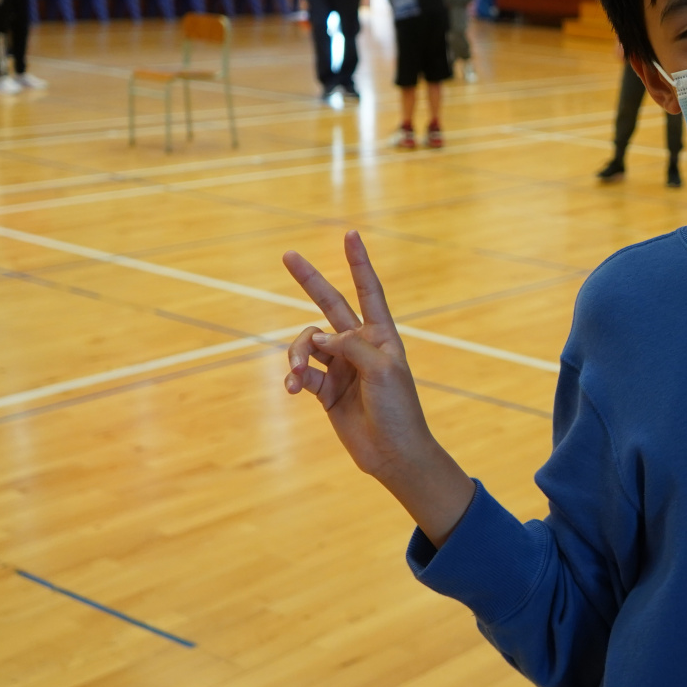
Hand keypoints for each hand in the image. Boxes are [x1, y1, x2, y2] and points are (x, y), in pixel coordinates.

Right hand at [282, 231, 474, 543]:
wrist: (393, 453)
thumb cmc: (398, 410)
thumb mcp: (381, 370)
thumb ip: (351, 346)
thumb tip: (320, 337)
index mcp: (381, 335)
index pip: (368, 290)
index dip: (358, 263)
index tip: (350, 234)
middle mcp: (359, 345)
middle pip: (329, 304)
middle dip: (309, 280)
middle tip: (287, 255)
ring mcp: (340, 366)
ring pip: (307, 343)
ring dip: (296, 353)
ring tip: (296, 374)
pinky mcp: (325, 389)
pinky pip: (301, 372)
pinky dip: (294, 376)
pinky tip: (294, 388)